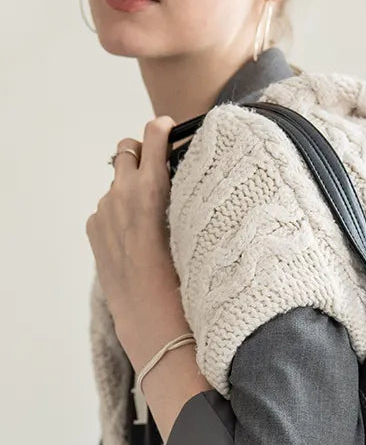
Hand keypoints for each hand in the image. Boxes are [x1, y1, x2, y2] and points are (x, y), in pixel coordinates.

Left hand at [85, 116, 180, 329]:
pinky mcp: (93, 228)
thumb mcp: (192, 227)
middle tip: (159, 166)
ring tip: (154, 218)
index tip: (167, 127)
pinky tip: (138, 238)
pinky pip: (108, 208)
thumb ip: (184, 195)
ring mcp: (103, 211)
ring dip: (132, 189)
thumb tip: (181, 176)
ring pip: (118, 183)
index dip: (161, 129)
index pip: (152, 138)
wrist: (151, 317)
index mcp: (150, 190)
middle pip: (126, 149)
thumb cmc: (183, 278)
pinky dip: (121, 213)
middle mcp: (121, 194)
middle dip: (141, 153)